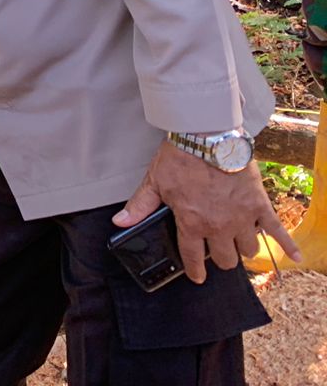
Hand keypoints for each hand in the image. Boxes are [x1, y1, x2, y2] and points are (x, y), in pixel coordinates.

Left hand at [113, 139, 298, 282]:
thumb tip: (120, 223)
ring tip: (236, 243)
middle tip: (216, 252)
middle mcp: (219, 226)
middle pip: (225, 259)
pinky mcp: (260, 206)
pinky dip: (287, 245)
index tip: (196, 277)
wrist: (207, 136)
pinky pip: (278, 231)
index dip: (194, 271)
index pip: (193, 257)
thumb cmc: (180, 158)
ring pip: (248, 249)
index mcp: (192, 223)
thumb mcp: (154, 182)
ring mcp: (242, 218)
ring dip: (242, 249)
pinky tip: (294, 256)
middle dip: (220, 259)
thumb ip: (139, 206)